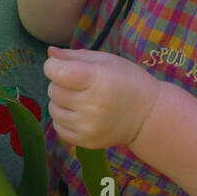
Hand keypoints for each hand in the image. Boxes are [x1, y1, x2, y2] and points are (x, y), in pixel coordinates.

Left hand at [44, 46, 160, 149]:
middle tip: (79, 84)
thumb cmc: (126, 80)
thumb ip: (74, 56)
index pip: (55, 71)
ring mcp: (88, 126)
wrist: (147, 115)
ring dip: (61, 102)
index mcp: (96, 79)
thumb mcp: (105, 60)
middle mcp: (91, 105)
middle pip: (53, 90)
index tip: (61, 66)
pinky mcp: (86, 141)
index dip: (53, 66)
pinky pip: (58, 128)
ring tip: (80, 99)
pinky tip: (79, 113)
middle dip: (60, 83)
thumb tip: (49, 54)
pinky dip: (64, 119)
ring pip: (53, 109)